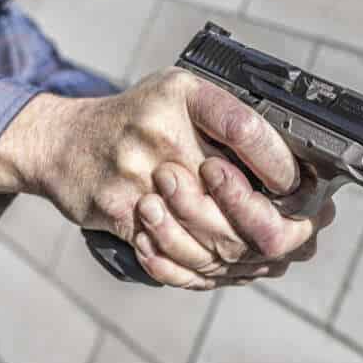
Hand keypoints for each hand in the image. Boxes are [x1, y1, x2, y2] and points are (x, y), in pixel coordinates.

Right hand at [0, 67, 330, 282]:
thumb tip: (299, 167)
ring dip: (241, 253)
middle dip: (267, 222)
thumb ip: (230, 120)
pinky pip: (173, 254)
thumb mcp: (182, 96)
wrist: (63, 142)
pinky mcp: (119, 210)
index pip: (247, 129)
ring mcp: (137, 172)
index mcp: (184, 95)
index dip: (281, 166)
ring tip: (260, 255)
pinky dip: (202, 268)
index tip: (299, 186)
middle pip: (233, 194)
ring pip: (209, 234)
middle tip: (292, 233)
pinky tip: (221, 265)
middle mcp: (160, 129)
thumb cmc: (137, 120)